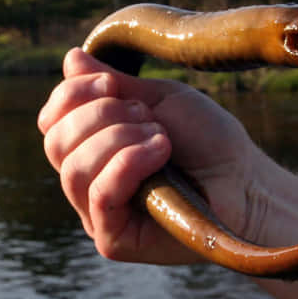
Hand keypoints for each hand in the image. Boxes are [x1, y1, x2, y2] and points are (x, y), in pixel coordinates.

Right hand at [37, 48, 267, 264]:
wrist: (247, 182)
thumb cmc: (207, 141)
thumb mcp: (157, 99)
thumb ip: (112, 83)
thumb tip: (71, 58)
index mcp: (89, 147)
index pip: (50, 121)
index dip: (71, 94)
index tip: (111, 83)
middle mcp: (86, 182)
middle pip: (55, 142)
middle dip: (100, 115)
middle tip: (148, 116)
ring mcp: (96, 214)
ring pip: (74, 169)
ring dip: (119, 139)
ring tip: (161, 138)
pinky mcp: (113, 239)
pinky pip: (99, 196)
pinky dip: (127, 164)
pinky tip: (160, 153)